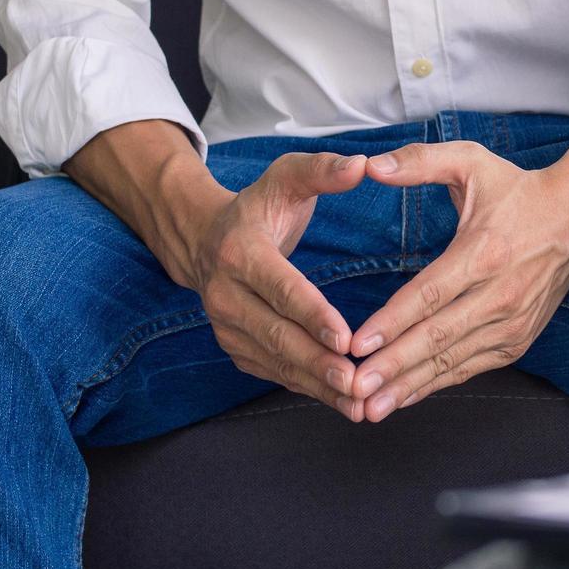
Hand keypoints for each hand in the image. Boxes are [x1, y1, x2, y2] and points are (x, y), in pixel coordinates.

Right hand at [189, 152, 369, 420]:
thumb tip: (362, 165)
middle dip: (318, 363)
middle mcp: (225, 294)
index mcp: (240, 252)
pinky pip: (273, 372)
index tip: (346, 339)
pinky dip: (307, 389)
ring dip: (316, 385)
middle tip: (358, 382)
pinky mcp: (236, 348)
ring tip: (357, 403)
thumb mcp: (286, 178)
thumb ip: (323, 170)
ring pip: (275, 361)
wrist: (205, 240)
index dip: (312, 315)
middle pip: (276, 334)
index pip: (280, 288)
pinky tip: (341, 401)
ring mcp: (226, 326)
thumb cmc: (260, 207)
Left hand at [347, 142, 568, 420]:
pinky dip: (436, 384)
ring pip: (452, 360)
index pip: (430, 295)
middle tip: (354, 388)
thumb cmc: (518, 190)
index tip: (357, 345)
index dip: (392, 323)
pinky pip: (470, 367)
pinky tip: (404, 397)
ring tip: (371, 407)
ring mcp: (513, 322)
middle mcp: (502, 293)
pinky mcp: (518, 339)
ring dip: (409, 385)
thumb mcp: (471, 162)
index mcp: (485, 251)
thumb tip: (371, 166)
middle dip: (393, 366)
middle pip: (437, 337)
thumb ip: (419, 162)